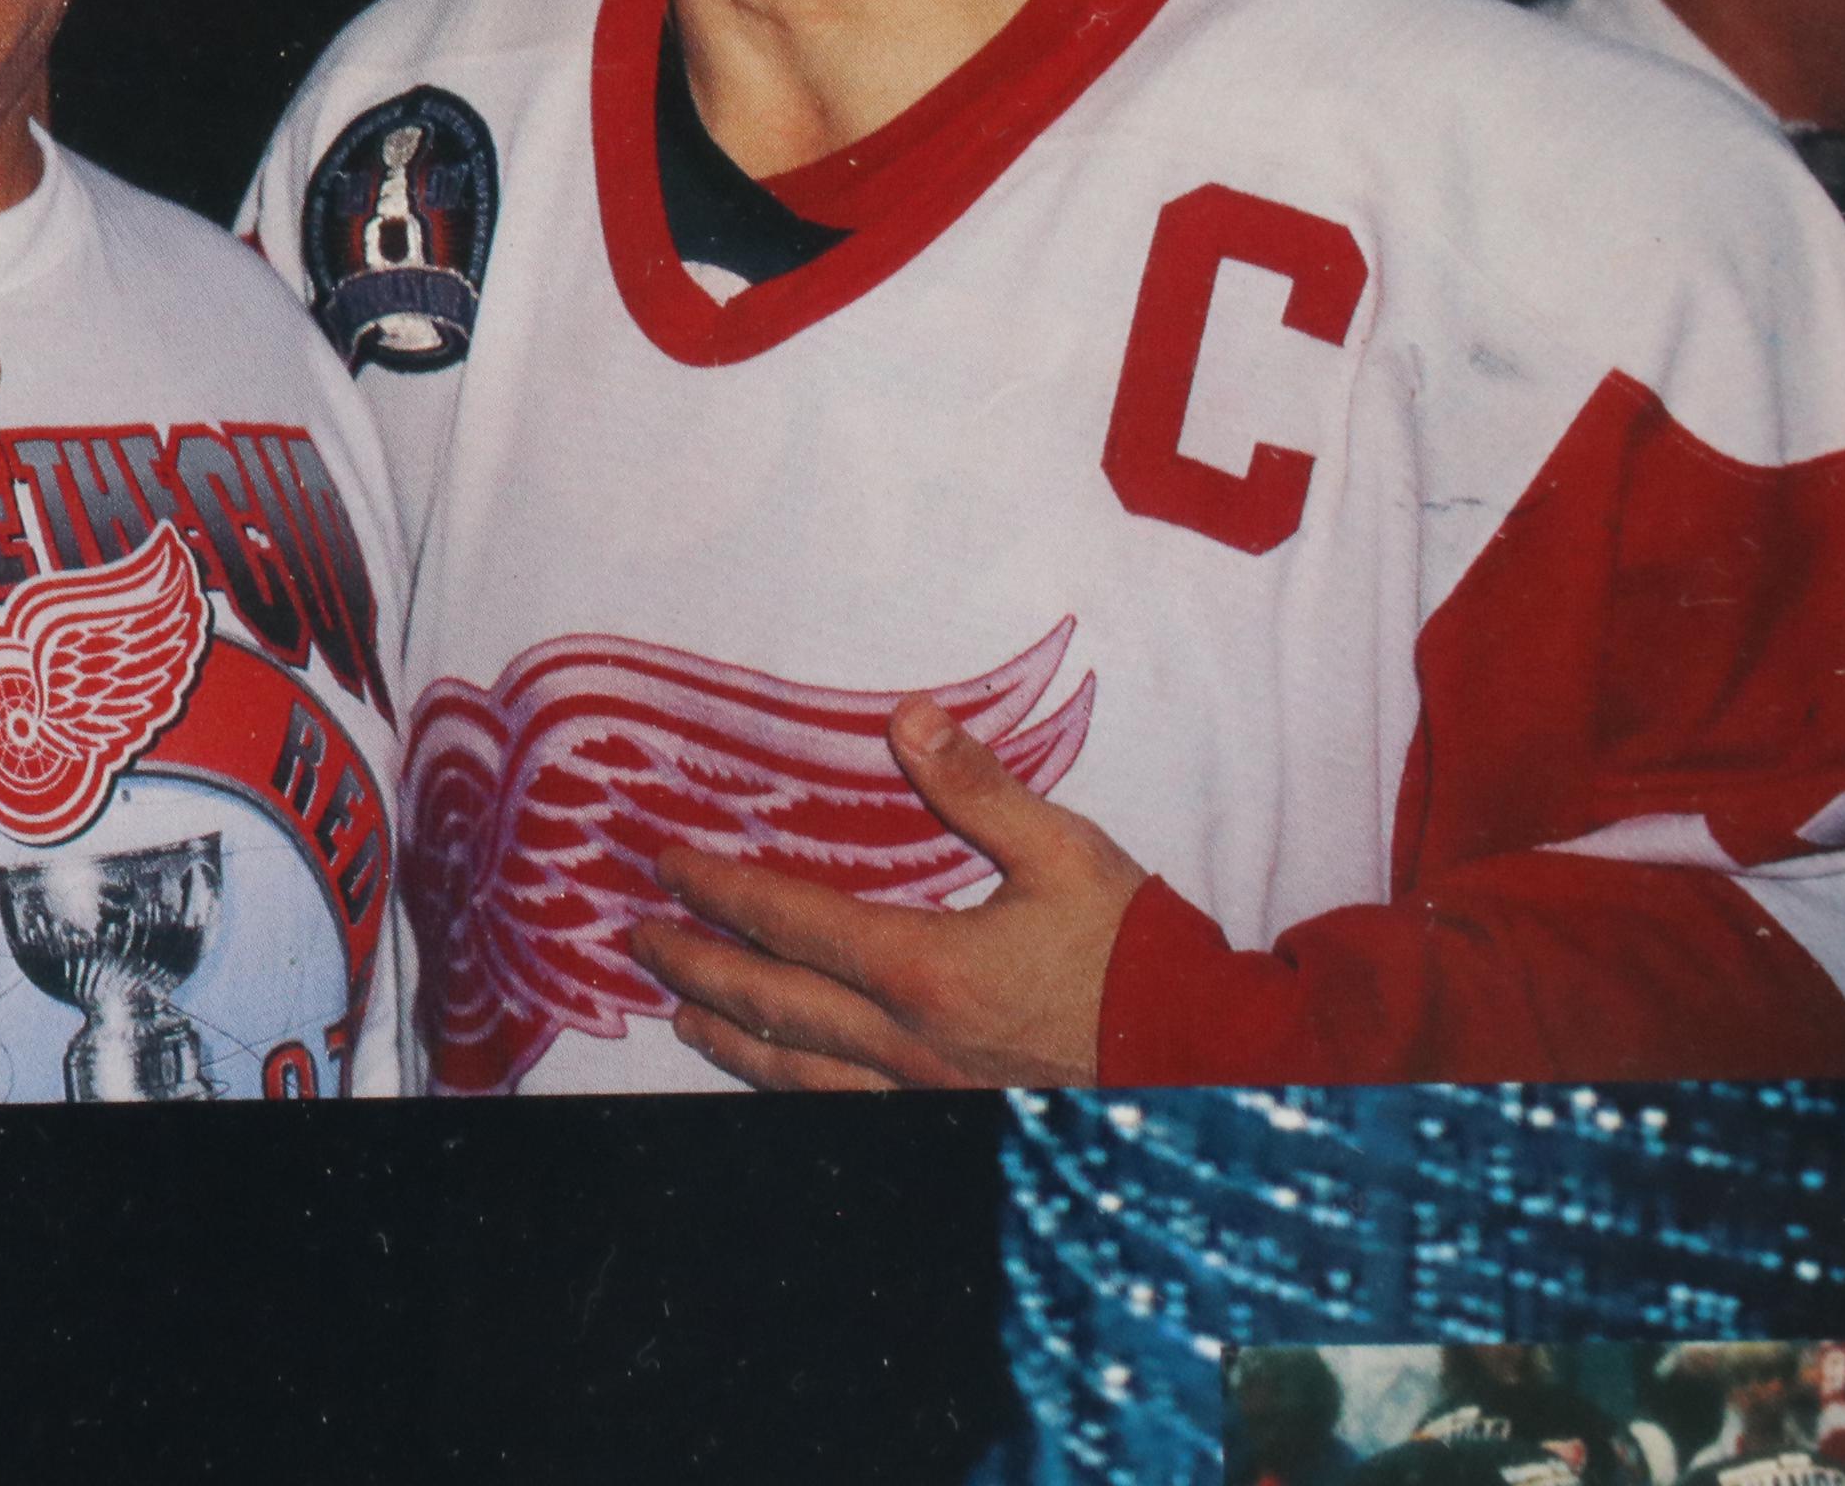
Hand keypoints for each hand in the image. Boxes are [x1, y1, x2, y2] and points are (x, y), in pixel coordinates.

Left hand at [625, 693, 1148, 1090]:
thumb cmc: (1131, 952)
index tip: (667, 864)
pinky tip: (775, 1079)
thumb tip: (907, 717)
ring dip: (730, 1039)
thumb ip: (975, 785)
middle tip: (642, 939)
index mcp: (922, 970)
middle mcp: (903, 1045)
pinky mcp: (946, 1127)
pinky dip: (787, 1090)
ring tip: (684, 1016)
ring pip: (794, 1075)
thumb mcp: (1060, 849)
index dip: (719, 891)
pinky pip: (839, 1113)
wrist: (1202, 1063)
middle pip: (770, 1006)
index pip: (789, 923)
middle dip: (697, 968)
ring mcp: (920, 1097)